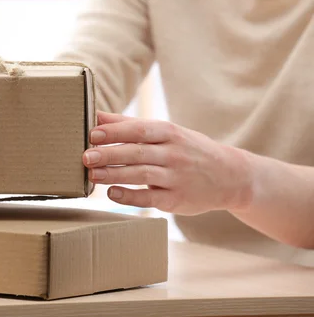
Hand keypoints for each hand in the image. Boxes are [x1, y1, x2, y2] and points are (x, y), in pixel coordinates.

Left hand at [83, 111, 253, 214]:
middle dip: (110, 154)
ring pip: (143, 175)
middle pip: (138, 152)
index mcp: (170, 133)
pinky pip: (151, 198)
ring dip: (115, 175)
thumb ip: (128, 124)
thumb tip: (95, 116)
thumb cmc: (187, 149)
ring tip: (92, 175)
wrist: (230, 176)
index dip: (115, 132)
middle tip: (86, 156)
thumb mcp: (165, 132)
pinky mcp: (177, 200)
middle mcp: (175, 154)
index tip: (92, 134)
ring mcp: (177, 177)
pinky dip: (130, 197)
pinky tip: (112, 194)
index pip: (140, 129)